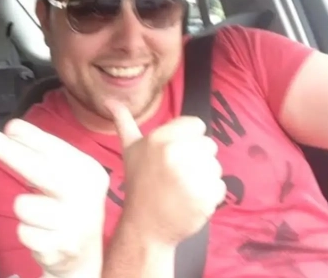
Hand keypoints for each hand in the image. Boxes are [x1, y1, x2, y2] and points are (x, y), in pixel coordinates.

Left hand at [0, 119, 109, 277]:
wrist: (84, 253)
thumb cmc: (67, 203)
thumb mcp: (65, 175)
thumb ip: (42, 154)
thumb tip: (11, 129)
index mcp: (88, 171)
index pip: (54, 148)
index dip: (30, 136)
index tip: (9, 126)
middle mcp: (86, 195)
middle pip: (37, 169)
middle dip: (5, 149)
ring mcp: (75, 223)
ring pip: (23, 206)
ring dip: (24, 209)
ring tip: (40, 215)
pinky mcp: (61, 247)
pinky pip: (23, 232)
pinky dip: (27, 232)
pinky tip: (43, 234)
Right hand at [107, 101, 225, 246]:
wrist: (144, 227)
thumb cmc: (139, 185)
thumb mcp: (129, 149)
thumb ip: (123, 121)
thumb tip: (108, 99)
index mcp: (159, 138)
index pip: (196, 125)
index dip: (188, 140)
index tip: (174, 156)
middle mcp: (175, 153)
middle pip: (208, 145)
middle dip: (196, 159)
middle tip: (176, 176)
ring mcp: (190, 175)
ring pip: (215, 166)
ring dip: (203, 178)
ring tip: (181, 189)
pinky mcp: (204, 196)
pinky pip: (219, 187)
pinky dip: (209, 196)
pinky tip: (189, 201)